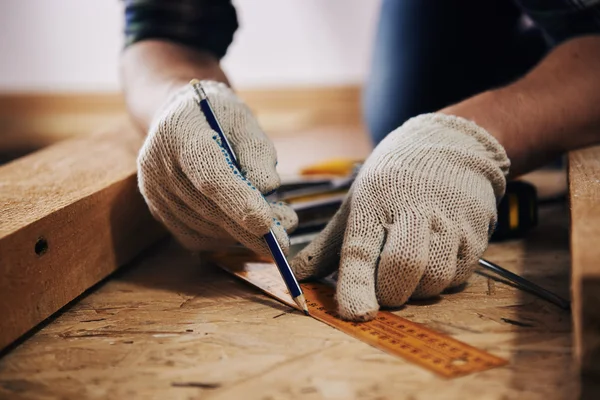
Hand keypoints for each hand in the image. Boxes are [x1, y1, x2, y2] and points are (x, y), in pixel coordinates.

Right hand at [137, 81, 297, 255]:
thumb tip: (268, 188)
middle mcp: (157, 165)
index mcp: (178, 132)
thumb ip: (257, 151)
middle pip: (205, 207)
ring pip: (202, 227)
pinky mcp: (158, 211)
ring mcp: (154, 191)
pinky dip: (224, 238)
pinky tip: (245, 229)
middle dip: (247, 229)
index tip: (266, 224)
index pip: (208, 174)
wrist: (180, 117)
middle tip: (282, 241)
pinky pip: (194, 236)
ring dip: (240, 235)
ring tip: (273, 230)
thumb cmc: (217, 117)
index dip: (237, 201)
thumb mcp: (243, 120)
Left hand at [291, 114, 508, 320]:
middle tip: (383, 287)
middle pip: (404, 268)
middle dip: (389, 293)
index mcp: (374, 201)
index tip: (355, 313)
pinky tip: (432, 260)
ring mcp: (450, 222)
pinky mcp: (476, 235)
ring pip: (433, 280)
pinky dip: (439, 282)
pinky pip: (457, 277)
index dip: (357, 285)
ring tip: (409, 270)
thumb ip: (328, 244)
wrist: (451, 146)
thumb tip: (296, 274)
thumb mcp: (356, 201)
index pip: (362, 249)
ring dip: (416, 290)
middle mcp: (414, 210)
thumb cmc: (393, 179)